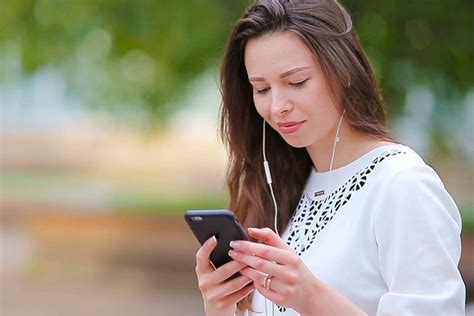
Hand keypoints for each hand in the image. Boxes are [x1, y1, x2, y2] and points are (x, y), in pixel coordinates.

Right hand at [195, 236, 254, 315]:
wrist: (215, 310)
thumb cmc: (217, 285)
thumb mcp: (213, 272)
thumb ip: (219, 259)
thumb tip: (235, 244)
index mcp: (201, 271)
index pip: (201, 257)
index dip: (206, 247)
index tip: (215, 238)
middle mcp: (204, 283)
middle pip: (223, 271)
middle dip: (239, 263)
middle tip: (250, 254)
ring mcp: (212, 295)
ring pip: (234, 284)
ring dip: (247, 275)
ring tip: (256, 268)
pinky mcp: (222, 305)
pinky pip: (239, 295)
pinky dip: (249, 287)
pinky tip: (255, 281)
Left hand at [228, 227, 366, 314]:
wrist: (310, 293)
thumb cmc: (296, 269)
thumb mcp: (288, 251)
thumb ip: (270, 238)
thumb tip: (252, 230)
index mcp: (291, 258)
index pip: (265, 249)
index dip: (248, 246)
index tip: (236, 243)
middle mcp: (289, 273)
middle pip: (260, 263)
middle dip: (242, 257)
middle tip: (232, 252)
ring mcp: (285, 287)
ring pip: (258, 278)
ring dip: (245, 271)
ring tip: (239, 265)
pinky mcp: (281, 300)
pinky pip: (261, 290)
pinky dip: (254, 283)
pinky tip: (251, 278)